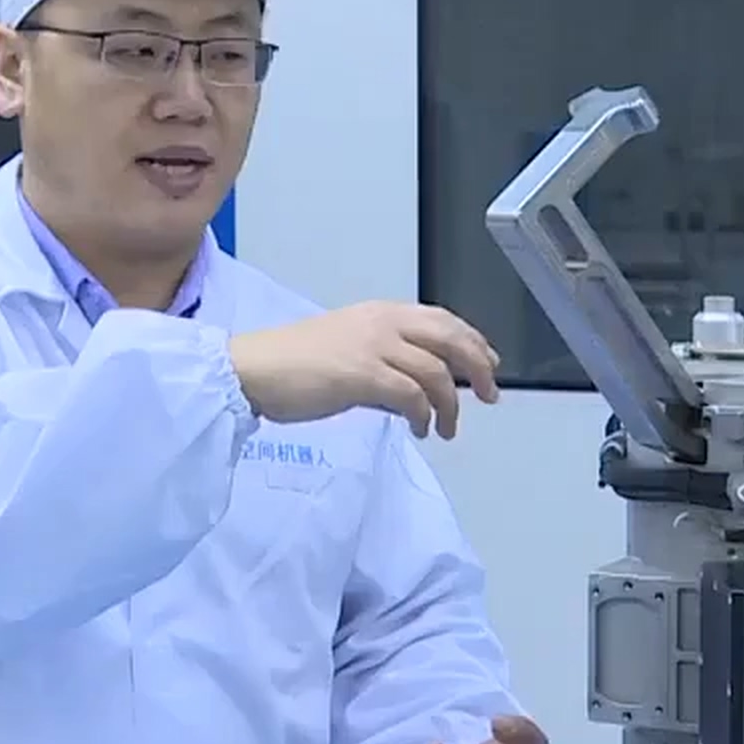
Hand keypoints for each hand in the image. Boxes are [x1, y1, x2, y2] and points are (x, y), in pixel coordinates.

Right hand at [229, 302, 499, 439]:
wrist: (254, 369)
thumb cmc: (292, 364)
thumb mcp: (346, 349)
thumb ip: (383, 360)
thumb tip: (412, 389)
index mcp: (380, 313)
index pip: (442, 319)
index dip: (472, 341)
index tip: (488, 362)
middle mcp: (382, 323)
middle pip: (450, 338)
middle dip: (477, 367)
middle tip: (489, 394)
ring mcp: (373, 347)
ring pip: (436, 372)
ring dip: (450, 404)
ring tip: (446, 428)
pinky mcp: (363, 375)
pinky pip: (412, 396)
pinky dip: (424, 415)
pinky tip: (420, 430)